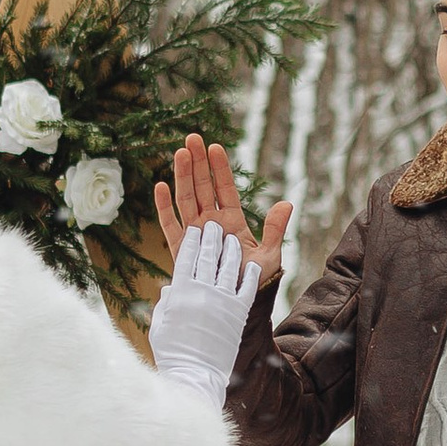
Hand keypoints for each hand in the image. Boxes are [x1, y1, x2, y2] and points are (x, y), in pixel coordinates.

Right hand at [148, 217, 255, 402]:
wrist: (194, 376)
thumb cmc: (172, 353)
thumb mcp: (160, 325)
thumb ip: (166, 304)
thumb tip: (170, 289)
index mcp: (180, 292)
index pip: (185, 257)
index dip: (190, 241)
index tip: (193, 229)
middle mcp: (202, 291)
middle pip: (207, 256)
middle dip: (210, 238)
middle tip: (213, 225)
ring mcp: (222, 301)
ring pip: (228, 267)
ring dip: (231, 250)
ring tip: (232, 240)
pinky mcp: (239, 313)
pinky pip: (246, 288)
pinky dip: (250, 275)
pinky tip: (253, 265)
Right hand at [152, 133, 292, 288]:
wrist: (237, 308)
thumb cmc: (254, 284)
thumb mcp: (270, 255)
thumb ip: (275, 230)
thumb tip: (286, 203)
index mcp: (232, 222)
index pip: (225, 189)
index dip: (220, 169)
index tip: (216, 147)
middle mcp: (211, 224)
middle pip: (202, 187)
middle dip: (197, 163)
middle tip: (193, 137)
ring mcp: (195, 235)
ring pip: (185, 199)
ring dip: (182, 176)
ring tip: (180, 152)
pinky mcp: (181, 249)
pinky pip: (170, 225)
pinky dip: (164, 207)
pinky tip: (160, 186)